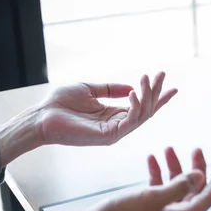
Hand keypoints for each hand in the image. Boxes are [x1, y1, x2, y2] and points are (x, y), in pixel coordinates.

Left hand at [39, 72, 177, 146]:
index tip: (169, 84)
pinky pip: (130, 121)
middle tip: (161, 74)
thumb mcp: (90, 89)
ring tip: (147, 79)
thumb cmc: (60, 103)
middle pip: (146, 109)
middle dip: (156, 92)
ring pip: (142, 115)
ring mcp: (115, 132)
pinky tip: (134, 93)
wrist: (41, 116)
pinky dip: (136, 106)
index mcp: (113, 115)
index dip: (157, 96)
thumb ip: (110, 89)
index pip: (141, 106)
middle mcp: (117, 125)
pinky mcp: (109, 136)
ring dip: (148, 96)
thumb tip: (131, 87)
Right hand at [54, 148, 210, 210]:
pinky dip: (158, 174)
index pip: (206, 198)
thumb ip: (177, 186)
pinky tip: (152, 160)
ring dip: (173, 168)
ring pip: (175, 187)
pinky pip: (158, 189)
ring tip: (168, 149)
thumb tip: (198, 176)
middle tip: (196, 150)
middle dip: (194, 168)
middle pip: (192, 190)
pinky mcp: (146, 210)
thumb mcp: (151, 198)